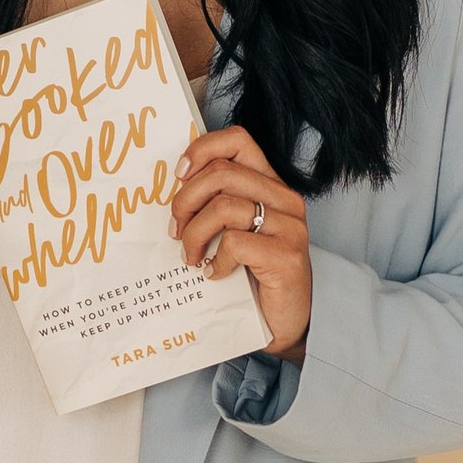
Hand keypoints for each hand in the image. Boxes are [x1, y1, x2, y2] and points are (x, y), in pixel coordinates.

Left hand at [170, 126, 311, 357]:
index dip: (202, 150)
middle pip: (222, 174)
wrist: (285, 322)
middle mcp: (284, 200)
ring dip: (195, 234)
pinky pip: (235, 243)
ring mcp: (289, 227)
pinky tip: (214, 273)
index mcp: (270, 185)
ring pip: (224, 207)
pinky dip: (216, 260)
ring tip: (191, 257)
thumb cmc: (255, 275)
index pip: (237, 140)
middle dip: (185, 201)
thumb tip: (174, 186)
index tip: (178, 175)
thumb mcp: (236, 230)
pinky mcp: (286, 256)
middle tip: (175, 230)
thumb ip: (217, 203)